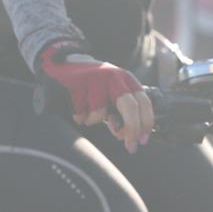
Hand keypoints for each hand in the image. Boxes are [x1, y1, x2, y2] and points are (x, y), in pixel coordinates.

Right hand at [37, 42, 153, 150]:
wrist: (66, 64)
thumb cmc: (93, 86)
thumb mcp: (113, 93)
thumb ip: (124, 110)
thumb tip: (133, 136)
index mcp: (127, 80)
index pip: (144, 102)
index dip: (146, 123)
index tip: (142, 141)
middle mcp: (114, 77)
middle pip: (130, 107)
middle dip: (131, 130)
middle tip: (130, 147)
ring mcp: (96, 78)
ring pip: (100, 113)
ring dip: (94, 121)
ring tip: (88, 116)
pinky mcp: (78, 82)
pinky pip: (81, 112)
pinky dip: (80, 117)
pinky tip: (78, 110)